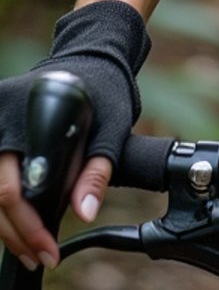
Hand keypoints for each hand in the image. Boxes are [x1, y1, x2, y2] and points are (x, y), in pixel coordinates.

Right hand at [0, 0, 149, 266]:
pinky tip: (20, 223)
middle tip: (41, 257)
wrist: (93, 58)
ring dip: (8, 224)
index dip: (28, 225)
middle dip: (18, 232)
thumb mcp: (111, 127)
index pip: (12, 186)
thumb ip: (97, 169)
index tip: (48, 249)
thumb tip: (85, 212)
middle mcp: (1, 116)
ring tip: (31, 248)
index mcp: (24, 114)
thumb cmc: (104, 89)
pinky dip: (6, 203)